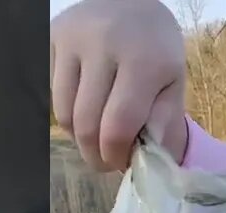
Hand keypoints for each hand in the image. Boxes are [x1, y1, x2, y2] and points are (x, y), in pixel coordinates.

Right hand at [50, 0, 187, 170]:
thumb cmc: (156, 48)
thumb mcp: (173, 81)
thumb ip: (163, 121)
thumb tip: (145, 159)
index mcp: (143, 60)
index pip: (118, 126)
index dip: (115, 155)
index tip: (119, 163)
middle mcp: (104, 46)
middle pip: (86, 124)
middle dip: (94, 155)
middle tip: (104, 161)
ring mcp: (74, 39)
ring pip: (64, 113)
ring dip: (78, 137)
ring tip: (95, 137)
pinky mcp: (54, 37)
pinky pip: (52, 92)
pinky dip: (68, 111)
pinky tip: (85, 106)